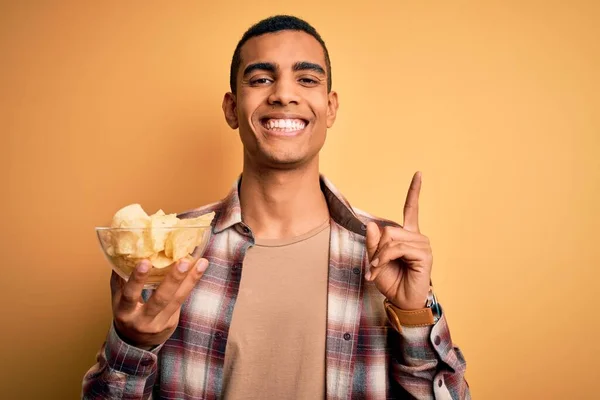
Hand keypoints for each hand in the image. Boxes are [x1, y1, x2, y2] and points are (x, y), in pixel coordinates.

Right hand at [110, 258, 208, 348]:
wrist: (136, 344)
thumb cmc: (128, 313)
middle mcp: (143, 320)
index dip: (137, 280)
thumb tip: (120, 253)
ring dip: (191, 280)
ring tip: (202, 263)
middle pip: (160, 299)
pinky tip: (199, 268)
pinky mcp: (172, 323)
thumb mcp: (118, 300)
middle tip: (184, 262)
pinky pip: (182, 301)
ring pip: (177, 300)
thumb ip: (119, 280)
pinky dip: (191, 284)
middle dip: (173, 280)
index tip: (145, 261)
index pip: (130, 295)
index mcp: (125, 312)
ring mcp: (160, 323)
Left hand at [365, 172, 431, 309]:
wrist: (402, 301)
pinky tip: (382, 269)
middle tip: (373, 265)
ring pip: (391, 238)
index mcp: (407, 236)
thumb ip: (373, 243)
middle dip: (376, 248)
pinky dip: (385, 257)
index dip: (414, 191)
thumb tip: (372, 225)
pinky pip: (398, 248)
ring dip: (379, 255)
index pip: (411, 208)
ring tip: (377, 269)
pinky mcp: (424, 254)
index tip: (419, 173)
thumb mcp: (375, 261)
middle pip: (389, 229)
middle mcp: (417, 237)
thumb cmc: (391, 281)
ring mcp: (422, 245)